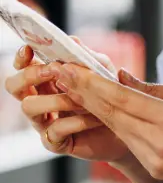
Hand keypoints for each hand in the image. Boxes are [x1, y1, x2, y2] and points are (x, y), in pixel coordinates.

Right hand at [4, 41, 130, 162]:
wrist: (127, 126)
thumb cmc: (109, 96)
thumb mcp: (103, 71)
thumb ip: (87, 57)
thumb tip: (72, 40)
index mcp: (47, 80)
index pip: (23, 66)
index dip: (22, 57)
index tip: (29, 49)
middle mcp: (40, 99)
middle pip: (14, 85)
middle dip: (30, 75)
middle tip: (53, 71)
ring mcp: (44, 122)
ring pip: (29, 106)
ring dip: (57, 99)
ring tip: (83, 99)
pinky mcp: (55, 142)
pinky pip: (54, 129)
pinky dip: (77, 121)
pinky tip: (95, 118)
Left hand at [42, 64, 162, 182]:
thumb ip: (157, 89)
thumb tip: (123, 78)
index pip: (122, 99)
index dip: (93, 83)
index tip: (71, 68)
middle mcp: (158, 143)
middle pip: (112, 115)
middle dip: (84, 93)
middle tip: (60, 72)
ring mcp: (155, 160)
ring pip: (117, 128)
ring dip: (95, 108)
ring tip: (74, 87)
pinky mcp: (155, 169)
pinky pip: (130, 141)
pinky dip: (116, 123)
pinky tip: (104, 109)